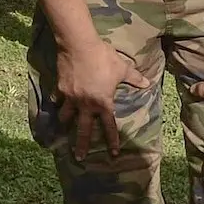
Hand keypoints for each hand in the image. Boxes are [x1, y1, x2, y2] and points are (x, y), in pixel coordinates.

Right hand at [55, 36, 150, 161]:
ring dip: (66, 123)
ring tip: (63, 128)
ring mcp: (71, 98)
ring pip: (66, 116)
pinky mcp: (61, 88)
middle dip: (81, 145)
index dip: (112, 140)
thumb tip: (147, 84)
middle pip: (83, 130)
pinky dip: (57, 102)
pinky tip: (55, 103)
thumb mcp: (122, 68)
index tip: (113, 153)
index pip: (109, 126)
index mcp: (103, 103)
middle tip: (79, 158)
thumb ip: (134, 78)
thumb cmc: (103, 57)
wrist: (79, 45)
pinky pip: (58, 99)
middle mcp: (86, 104)